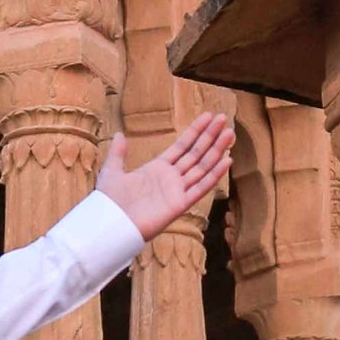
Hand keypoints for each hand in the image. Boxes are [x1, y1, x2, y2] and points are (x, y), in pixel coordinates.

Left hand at [96, 111, 235, 238]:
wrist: (110, 223)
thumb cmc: (110, 200)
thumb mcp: (112, 170)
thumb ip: (118, 153)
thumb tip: (119, 134)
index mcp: (157, 168)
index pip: (182, 145)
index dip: (196, 131)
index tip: (209, 116)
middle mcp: (171, 178)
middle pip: (196, 153)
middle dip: (210, 136)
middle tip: (224, 118)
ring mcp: (177, 190)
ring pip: (202, 166)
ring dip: (217, 150)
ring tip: (230, 134)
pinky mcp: (180, 204)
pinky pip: (201, 188)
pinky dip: (214, 175)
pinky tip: (226, 160)